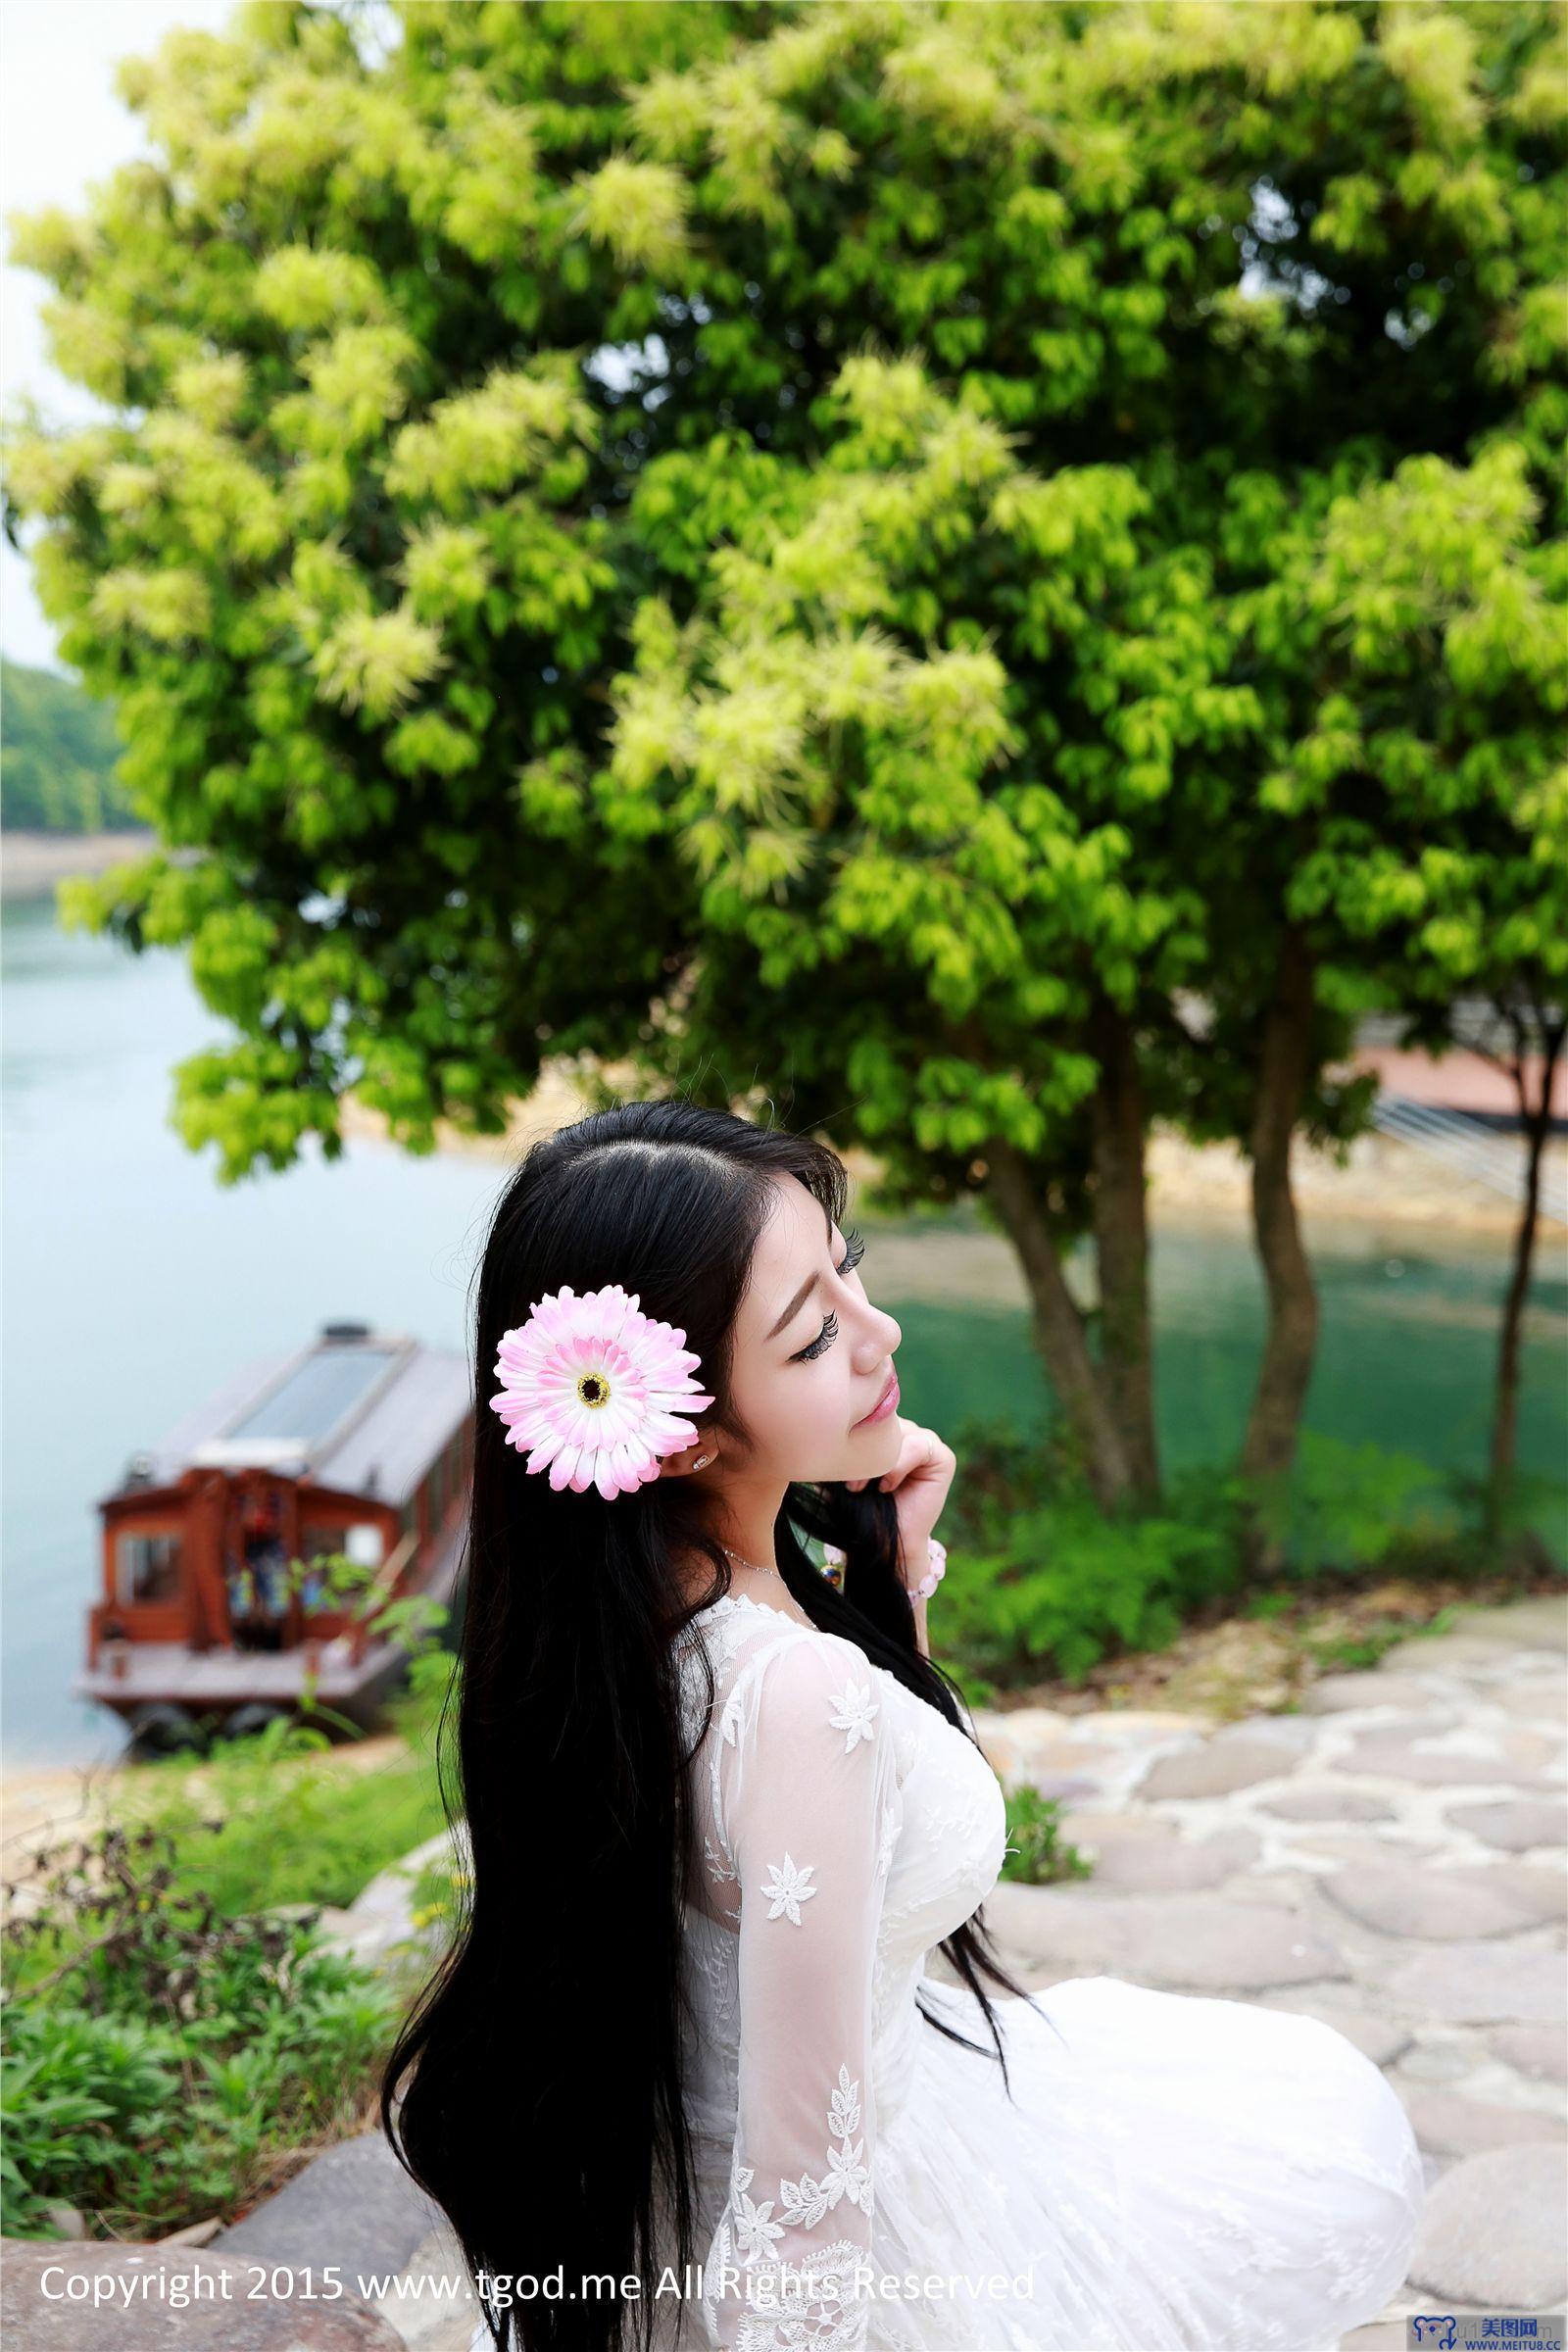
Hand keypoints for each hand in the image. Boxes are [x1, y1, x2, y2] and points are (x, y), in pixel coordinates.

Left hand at [845, 1418, 954, 1591]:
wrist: (883, 1542)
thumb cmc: (861, 1507)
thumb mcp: (845, 1470)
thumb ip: (839, 1446)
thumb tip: (812, 1429)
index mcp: (886, 1428)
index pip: (868, 1412)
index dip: (853, 1434)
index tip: (835, 1464)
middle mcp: (908, 1430)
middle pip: (884, 1422)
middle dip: (864, 1451)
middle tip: (849, 1484)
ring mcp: (927, 1440)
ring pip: (898, 1434)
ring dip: (878, 1462)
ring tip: (862, 1488)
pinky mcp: (943, 1456)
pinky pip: (917, 1447)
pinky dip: (897, 1467)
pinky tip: (886, 1487)